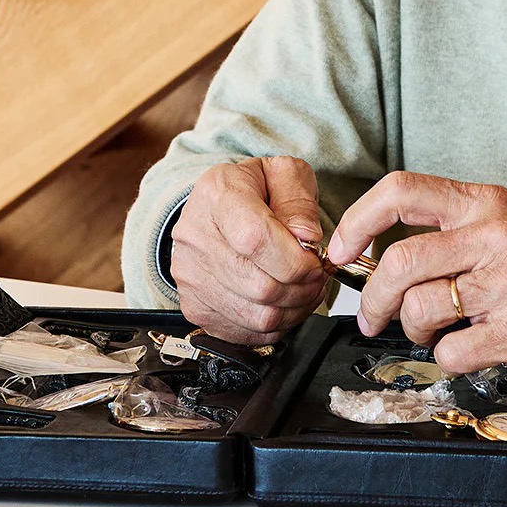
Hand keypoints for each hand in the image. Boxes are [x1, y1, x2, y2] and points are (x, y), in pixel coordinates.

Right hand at [169, 157, 329, 346]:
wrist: (216, 207)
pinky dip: (275, 325)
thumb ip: (299, 201)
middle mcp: (195, 236)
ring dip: (293, 309)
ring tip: (304, 288)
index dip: (295, 260)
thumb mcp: (283, 174)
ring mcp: (191, 276)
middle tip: (315, 275)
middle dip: (302, 287)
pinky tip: (283, 303)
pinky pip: (245, 332)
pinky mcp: (195, 306)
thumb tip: (306, 239)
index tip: (314, 259)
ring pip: (257, 315)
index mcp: (217, 195)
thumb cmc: (251, 191)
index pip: (255, 239)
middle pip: (259, 285)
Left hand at [330, 171, 506, 377]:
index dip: (356, 221)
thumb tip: (376, 254)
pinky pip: (450, 352)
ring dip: (414, 331)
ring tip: (434, 331)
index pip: (401, 191)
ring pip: (419, 310)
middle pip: (398, 262)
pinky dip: (449, 357)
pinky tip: (471, 348)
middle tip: (373, 316)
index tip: (339, 251)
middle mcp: (495, 237)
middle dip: (373, 298)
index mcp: (486, 203)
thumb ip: (450, 231)